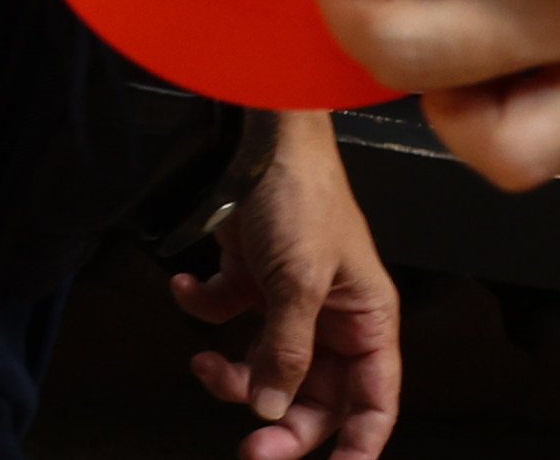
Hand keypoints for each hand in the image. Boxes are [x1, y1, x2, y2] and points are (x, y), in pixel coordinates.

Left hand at [169, 113, 399, 458]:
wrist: (256, 131)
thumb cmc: (299, 196)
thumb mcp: (297, 279)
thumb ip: (287, 350)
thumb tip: (272, 411)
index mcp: (367, 320)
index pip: (375, 401)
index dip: (360, 445)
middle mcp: (332, 315)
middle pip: (313, 393)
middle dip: (280, 420)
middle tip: (247, 449)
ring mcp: (289, 296)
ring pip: (266, 363)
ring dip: (233, 373)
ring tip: (203, 364)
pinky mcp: (249, 272)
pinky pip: (226, 312)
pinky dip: (201, 307)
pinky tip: (184, 286)